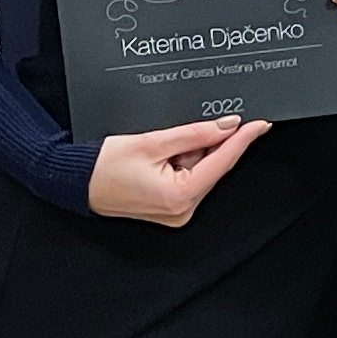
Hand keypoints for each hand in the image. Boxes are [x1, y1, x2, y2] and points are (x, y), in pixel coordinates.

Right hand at [86, 118, 269, 227]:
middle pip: (213, 167)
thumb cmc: (103, 166)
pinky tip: (162, 158)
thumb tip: (226, 126)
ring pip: (201, 171)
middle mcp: (182, 210)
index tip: (260, 124)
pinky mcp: (171, 208)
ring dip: (191, 154)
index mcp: (180, 197)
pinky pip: (189, 179)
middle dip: (206, 145)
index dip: (243, 139)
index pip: (223, 162)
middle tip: (184, 132)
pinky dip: (183, 163)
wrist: (76, 181)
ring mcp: (177, 212)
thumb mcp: (152, 142)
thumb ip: (194, 133)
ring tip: (160, 150)